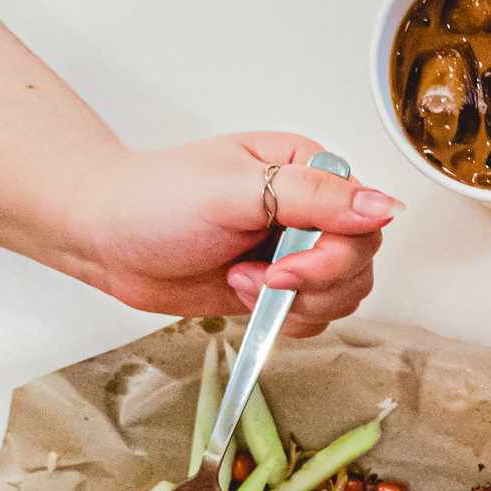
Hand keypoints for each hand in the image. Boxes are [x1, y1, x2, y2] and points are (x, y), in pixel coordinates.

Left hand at [73, 133, 402, 336]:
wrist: (105, 239)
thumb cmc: (154, 201)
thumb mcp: (235, 190)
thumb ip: (314, 197)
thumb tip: (385, 205)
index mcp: (308, 170)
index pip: (364, 219)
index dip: (334, 254)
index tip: (286, 265)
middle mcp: (311, 209)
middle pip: (360, 263)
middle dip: (313, 284)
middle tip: (259, 279)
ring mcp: (297, 250)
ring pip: (344, 295)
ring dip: (296, 304)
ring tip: (241, 282)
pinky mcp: (279, 287)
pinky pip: (317, 316)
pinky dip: (286, 320)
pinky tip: (242, 296)